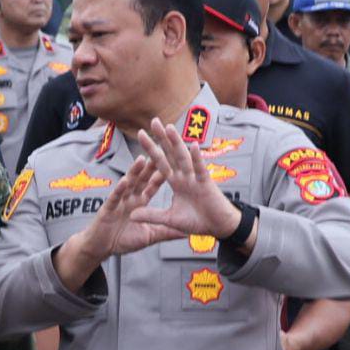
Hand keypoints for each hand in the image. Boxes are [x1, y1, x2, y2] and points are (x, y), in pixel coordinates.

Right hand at [52, 151, 167, 290]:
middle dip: (150, 165)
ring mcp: (119, 202)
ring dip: (135, 172)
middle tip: (160, 150)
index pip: (153, 185)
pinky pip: (115, 197)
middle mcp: (130, 198)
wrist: (101, 248)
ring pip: (129, 184)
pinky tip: (125, 181)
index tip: (174, 161)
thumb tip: (187, 233)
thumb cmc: (123, 241)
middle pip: (142, 179)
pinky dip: (120, 189)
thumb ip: (167, 232)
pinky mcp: (108, 209)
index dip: (162, 173)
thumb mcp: (151, 236)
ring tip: (142, 158)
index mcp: (140, 203)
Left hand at [130, 117, 242, 240]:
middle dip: (162, 138)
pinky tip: (193, 145)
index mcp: (176, 182)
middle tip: (153, 121)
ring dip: (176, 143)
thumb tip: (131, 215)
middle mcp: (185, 176)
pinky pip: (200, 169)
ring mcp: (195, 178)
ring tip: (168, 128)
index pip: (160, 163)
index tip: (141, 134)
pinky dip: (197, 158)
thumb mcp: (169, 219)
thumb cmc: (197, 221)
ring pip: (183, 158)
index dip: (151, 149)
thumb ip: (152, 216)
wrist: (218, 228)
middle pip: (171, 154)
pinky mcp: (206, 184)